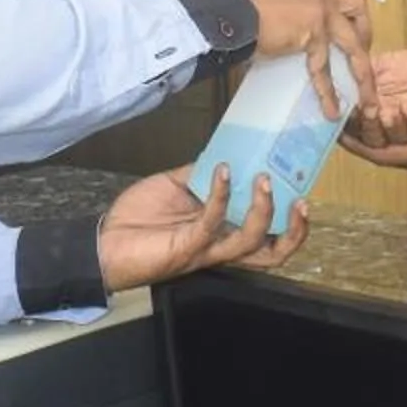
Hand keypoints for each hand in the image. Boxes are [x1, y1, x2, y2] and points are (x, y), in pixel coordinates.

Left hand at [95, 164, 308, 290]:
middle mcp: (221, 245)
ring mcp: (206, 249)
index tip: (303, 188)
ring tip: (263, 180)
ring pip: (251, 242)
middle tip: (302, 201)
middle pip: (273, 254)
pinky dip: (219, 194)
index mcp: (223, 233)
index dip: (291, 222)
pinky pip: (212, 221)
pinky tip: (220, 171)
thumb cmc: (138, 220)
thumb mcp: (174, 187)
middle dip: (295, 231)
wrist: (104, 243)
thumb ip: (200, 175)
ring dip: (263, 210)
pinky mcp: (188, 247)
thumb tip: (222, 153)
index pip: (268, 236)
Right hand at [237, 0, 380, 117]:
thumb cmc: (237, 6)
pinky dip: (328, 91)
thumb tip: (286, 32)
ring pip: (353, 42)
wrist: (231, 12)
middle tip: (363, 47)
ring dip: (362, 72)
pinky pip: (324, 68)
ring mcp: (320, 10)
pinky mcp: (314, 34)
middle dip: (365, 28)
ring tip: (366, 96)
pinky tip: (331, 109)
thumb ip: (285, 8)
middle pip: (356, 4)